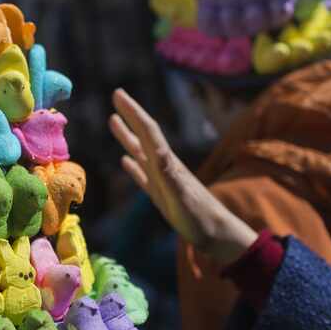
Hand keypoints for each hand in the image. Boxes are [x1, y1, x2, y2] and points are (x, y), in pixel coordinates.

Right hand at [109, 88, 256, 264]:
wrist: (217, 235)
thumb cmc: (200, 218)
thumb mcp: (182, 196)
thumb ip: (169, 173)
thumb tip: (155, 150)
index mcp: (167, 163)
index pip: (147, 131)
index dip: (133, 112)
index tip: (118, 94)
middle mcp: (164, 166)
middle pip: (143, 135)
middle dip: (130, 115)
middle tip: (116, 96)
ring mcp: (162, 180)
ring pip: (139, 152)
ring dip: (126, 136)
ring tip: (113, 121)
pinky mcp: (161, 195)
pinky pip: (142, 176)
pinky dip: (132, 167)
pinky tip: (124, 161)